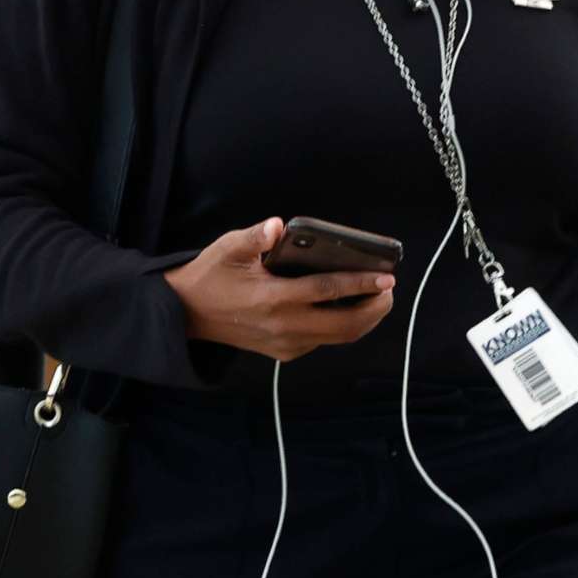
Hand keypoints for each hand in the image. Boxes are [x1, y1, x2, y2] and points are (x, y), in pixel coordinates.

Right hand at [161, 218, 396, 361]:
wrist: (187, 313)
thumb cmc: (211, 275)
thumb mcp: (228, 249)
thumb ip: (254, 237)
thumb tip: (278, 226)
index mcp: (272, 299)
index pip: (327, 292)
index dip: (360, 284)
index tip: (386, 276)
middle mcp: (283, 327)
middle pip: (344, 326)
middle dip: (375, 308)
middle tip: (390, 289)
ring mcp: (285, 344)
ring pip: (339, 338)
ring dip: (365, 320)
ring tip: (380, 298)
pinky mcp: (284, 352)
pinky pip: (324, 341)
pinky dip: (345, 327)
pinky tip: (353, 309)